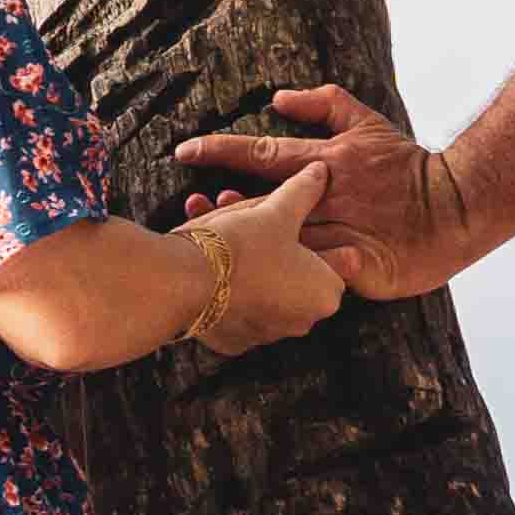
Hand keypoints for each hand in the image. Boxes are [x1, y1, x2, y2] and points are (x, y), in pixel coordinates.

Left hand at [181, 82, 467, 303]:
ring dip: (248, 249)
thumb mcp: (367, 123)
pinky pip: (319, 281)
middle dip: (221, 210)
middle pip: (261, 206)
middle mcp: (328, 200)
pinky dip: (292, 286)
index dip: (221, 151)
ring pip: (283, 246)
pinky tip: (259, 296)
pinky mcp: (362, 270)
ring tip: (213, 253)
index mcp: (325, 164)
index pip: (262, 154)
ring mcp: (343, 236)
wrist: (457, 207)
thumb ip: (324, 104)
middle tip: (187, 213)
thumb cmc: (409, 166)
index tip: (183, 152)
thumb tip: (278, 99)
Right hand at [188, 161, 345, 351]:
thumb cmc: (242, 247)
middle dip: (272, 243)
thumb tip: (320, 172)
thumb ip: (304, 191)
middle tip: (248, 219)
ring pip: (261, 287)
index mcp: (325, 294)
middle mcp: (301, 323)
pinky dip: (225, 285)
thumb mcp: (278, 210)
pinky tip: (207, 259)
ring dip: (246, 262)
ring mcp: (266, 335)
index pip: (329, 260)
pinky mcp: (233, 341)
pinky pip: (235, 306)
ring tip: (218, 226)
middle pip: (292, 274)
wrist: (184, 283)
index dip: (307, 233)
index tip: (286, 219)